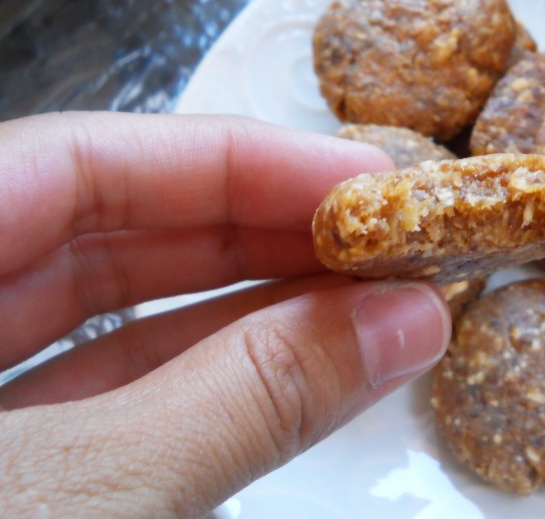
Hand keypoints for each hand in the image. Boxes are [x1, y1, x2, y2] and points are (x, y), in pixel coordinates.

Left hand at [0, 112, 450, 517]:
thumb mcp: (89, 490)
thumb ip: (243, 398)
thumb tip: (404, 321)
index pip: (78, 161)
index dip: (231, 159)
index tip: (360, 182)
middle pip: (103, 232)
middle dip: (255, 234)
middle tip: (380, 242)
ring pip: (112, 322)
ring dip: (251, 314)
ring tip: (368, 309)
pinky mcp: (9, 473)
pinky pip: (107, 404)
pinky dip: (208, 388)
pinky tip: (301, 376)